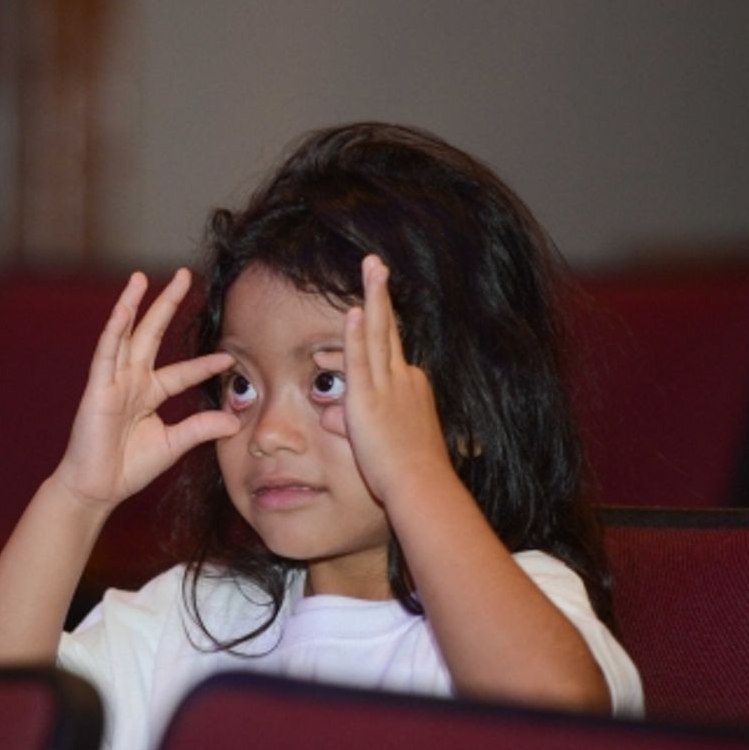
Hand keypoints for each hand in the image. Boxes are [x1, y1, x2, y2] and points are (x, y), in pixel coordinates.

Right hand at [48, 268, 239, 510]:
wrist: (97, 489)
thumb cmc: (127, 468)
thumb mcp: (173, 445)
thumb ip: (200, 429)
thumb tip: (233, 420)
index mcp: (149, 393)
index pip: (182, 372)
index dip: (204, 364)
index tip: (229, 358)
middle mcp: (132, 380)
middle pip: (152, 333)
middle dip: (167, 304)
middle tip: (185, 275)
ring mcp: (113, 381)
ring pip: (125, 334)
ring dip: (133, 304)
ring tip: (141, 277)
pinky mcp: (98, 389)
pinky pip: (106, 354)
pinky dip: (114, 331)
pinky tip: (123, 309)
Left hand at [319, 255, 454, 503]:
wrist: (421, 486)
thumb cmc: (407, 473)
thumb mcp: (377, 440)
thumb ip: (349, 421)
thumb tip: (327, 415)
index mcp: (410, 386)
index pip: (385, 349)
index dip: (368, 328)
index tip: (359, 309)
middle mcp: (403, 378)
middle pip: (388, 329)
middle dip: (380, 293)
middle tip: (376, 263)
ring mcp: (388, 386)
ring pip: (378, 333)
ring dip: (374, 297)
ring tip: (371, 266)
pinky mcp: (369, 399)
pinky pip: (362, 360)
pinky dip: (356, 335)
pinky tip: (353, 310)